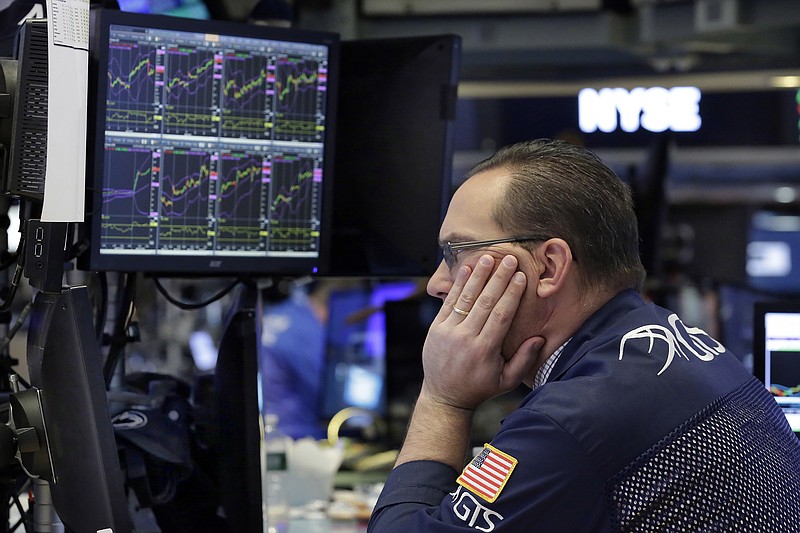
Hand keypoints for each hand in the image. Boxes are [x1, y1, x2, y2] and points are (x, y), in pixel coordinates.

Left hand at [421, 254, 544, 410]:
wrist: (444, 396)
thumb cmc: (480, 388)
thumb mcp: (506, 381)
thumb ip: (524, 360)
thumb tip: (539, 338)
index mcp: (484, 350)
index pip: (500, 315)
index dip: (511, 294)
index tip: (520, 277)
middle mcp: (465, 338)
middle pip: (484, 301)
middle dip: (498, 278)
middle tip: (508, 259)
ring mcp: (448, 331)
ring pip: (465, 298)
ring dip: (477, 275)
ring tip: (488, 257)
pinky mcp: (436, 328)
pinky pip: (449, 302)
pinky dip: (458, 284)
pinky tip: (466, 269)